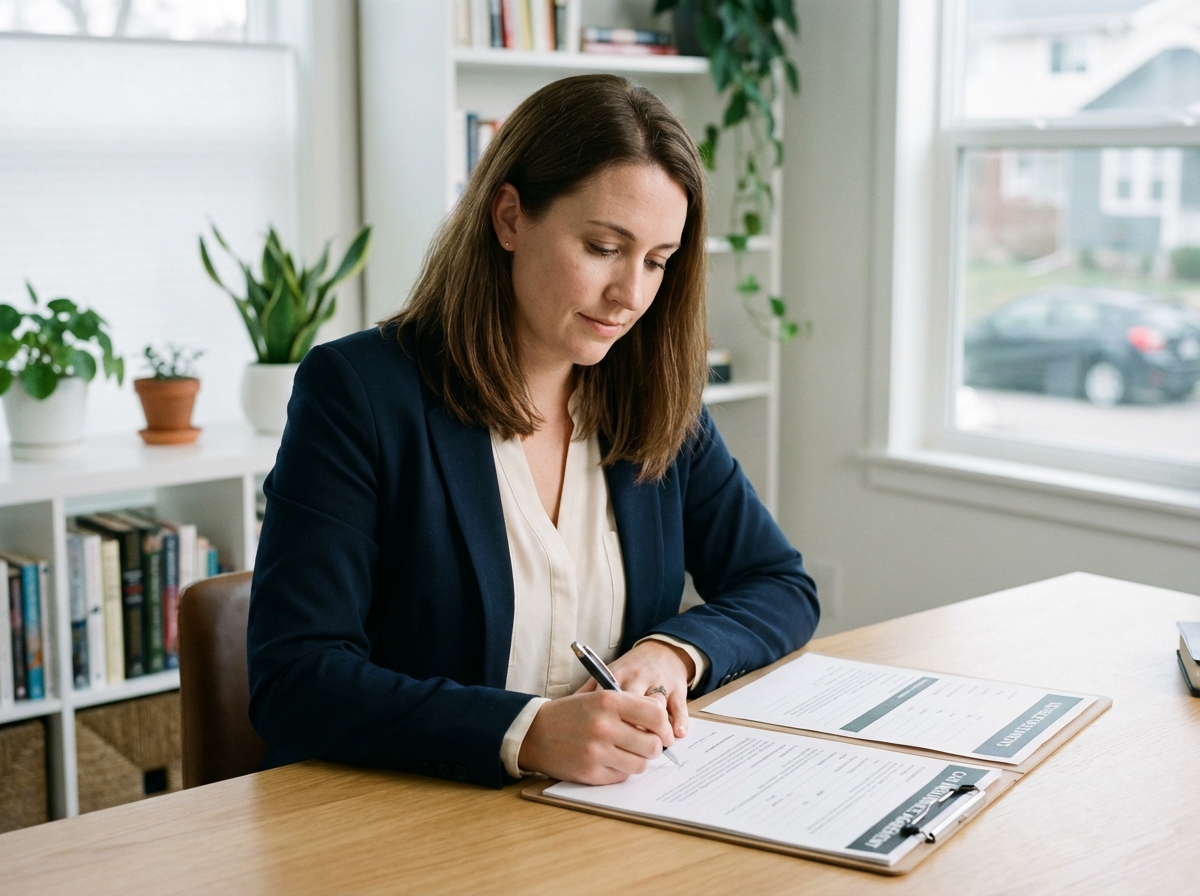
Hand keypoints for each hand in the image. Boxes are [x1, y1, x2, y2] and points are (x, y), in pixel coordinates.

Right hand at [517, 689, 674, 784]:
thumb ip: (631, 706)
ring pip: (641, 764)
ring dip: (638, 760)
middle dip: (655, 746)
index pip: (656, 715)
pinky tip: (610, 760)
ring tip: (627, 752)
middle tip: (648, 744)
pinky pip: (623, 776)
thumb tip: (663, 722)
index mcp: (608, 701)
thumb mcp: (599, 697)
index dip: (665, 726)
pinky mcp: (591, 773)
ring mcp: (597, 752)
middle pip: (653, 745)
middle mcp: (604, 726)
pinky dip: (621, 770)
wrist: (536, 733)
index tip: (664, 731)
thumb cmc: (573, 713)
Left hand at [575, 639, 691, 738]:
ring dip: (656, 729)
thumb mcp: (608, 675)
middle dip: (632, 730)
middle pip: (633, 704)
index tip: (603, 742)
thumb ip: (587, 691)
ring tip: (653, 747)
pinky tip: (677, 735)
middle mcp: (637, 677)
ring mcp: (659, 681)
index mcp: (615, 675)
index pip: (607, 699)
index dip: (606, 723)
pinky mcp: (678, 687)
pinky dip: (678, 721)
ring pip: (656, 706)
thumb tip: (564, 709)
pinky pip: (679, 706)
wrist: (661, 652)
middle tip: (630, 750)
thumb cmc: (630, 671)